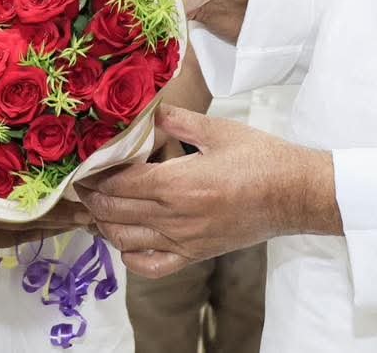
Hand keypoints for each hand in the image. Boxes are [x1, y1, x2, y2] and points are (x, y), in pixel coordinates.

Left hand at [77, 104, 338, 277]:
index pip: (119, 183)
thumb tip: (145, 110)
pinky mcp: (194, 255)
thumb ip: (176, 119)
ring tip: (97, 205)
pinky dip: (129, 256)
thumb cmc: (259, 157)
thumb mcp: (217, 129)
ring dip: (104, 224)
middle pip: (115, 212)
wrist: (293, 194)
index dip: (96, 173)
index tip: (84, 162)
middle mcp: (175, 217)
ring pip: (125, 241)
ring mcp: (184, 241)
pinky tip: (125, 241)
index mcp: (178, 183)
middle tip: (83, 181)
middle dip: (92, 197)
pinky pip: (151, 265)